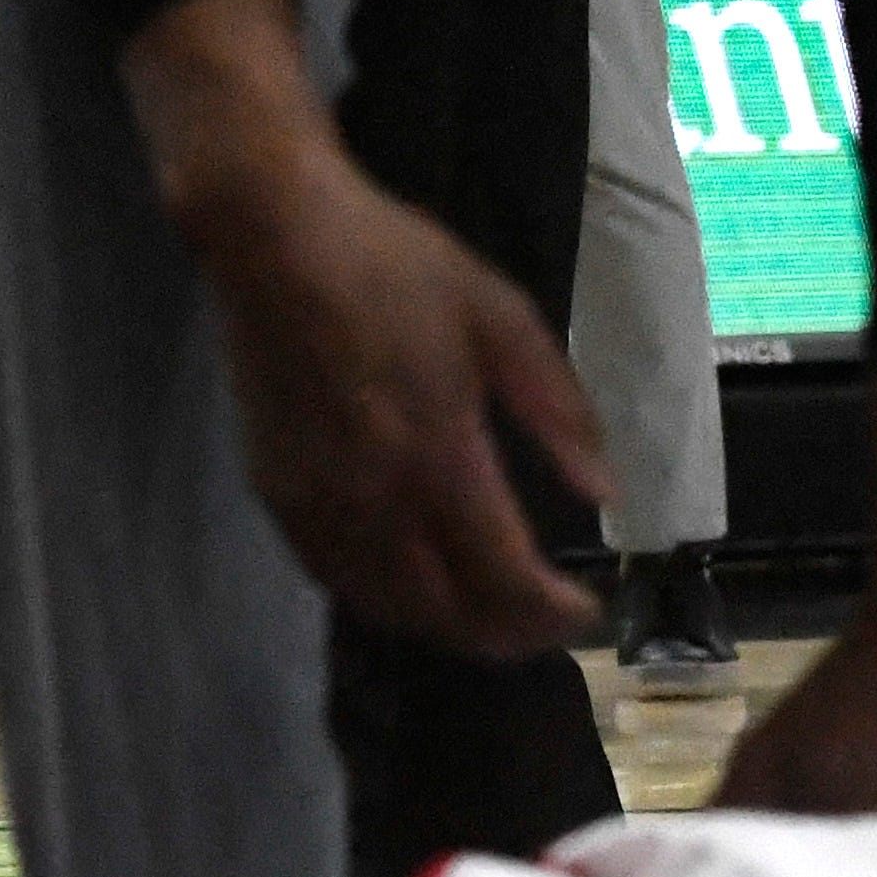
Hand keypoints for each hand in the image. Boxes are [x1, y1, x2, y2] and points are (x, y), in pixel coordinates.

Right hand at [172, 122, 600, 655]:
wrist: (273, 240)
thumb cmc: (395, 265)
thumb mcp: (501, 314)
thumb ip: (557, 408)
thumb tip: (603, 490)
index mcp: (438, 449)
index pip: (502, 573)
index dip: (550, 613)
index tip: (588, 612)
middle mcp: (375, 496)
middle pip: (445, 611)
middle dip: (506, 636)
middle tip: (546, 628)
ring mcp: (318, 502)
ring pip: (387, 607)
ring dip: (447, 630)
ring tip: (491, 622)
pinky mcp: (277, 494)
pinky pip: (335, 579)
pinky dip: (385, 602)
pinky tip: (414, 589)